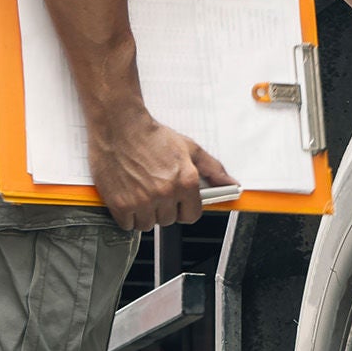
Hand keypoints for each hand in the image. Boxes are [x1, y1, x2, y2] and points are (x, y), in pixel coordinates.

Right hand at [88, 113, 236, 231]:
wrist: (119, 125)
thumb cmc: (152, 136)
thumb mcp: (189, 148)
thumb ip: (213, 169)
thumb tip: (232, 184)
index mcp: (186, 182)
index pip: (191, 216)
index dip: (184, 210)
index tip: (177, 204)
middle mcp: (166, 193)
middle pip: (168, 220)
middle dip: (162, 209)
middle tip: (153, 190)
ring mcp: (142, 200)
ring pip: (147, 225)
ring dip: (144, 214)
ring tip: (139, 192)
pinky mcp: (120, 204)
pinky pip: (127, 225)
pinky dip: (126, 216)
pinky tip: (126, 197)